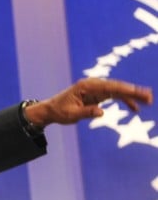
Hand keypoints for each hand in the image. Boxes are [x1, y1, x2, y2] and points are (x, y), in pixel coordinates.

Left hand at [25, 77, 151, 126]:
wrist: (51, 110)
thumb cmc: (59, 111)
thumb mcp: (70, 115)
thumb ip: (86, 113)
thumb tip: (101, 112)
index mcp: (86, 86)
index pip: (109, 87)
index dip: (124, 90)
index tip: (137, 92)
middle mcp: (93, 85)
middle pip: (117, 87)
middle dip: (134, 91)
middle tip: (149, 97)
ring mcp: (96, 89)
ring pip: (118, 90)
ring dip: (133, 95)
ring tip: (148, 101)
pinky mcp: (98, 94)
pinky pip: (114, 96)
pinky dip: (124, 101)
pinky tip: (135, 109)